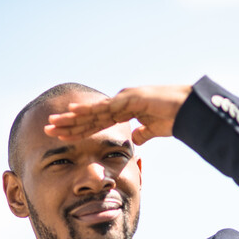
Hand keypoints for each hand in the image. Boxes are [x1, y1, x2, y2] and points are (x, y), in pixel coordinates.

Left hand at [45, 85, 192, 145]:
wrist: (190, 109)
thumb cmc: (175, 117)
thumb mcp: (155, 130)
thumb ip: (143, 133)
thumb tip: (135, 139)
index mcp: (124, 110)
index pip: (96, 122)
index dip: (78, 129)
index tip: (61, 136)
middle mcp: (120, 102)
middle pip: (89, 116)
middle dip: (68, 124)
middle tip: (48, 129)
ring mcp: (124, 99)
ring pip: (93, 111)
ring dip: (71, 119)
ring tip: (53, 124)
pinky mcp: (130, 99)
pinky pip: (105, 108)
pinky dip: (89, 111)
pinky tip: (73, 113)